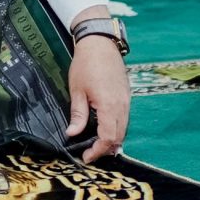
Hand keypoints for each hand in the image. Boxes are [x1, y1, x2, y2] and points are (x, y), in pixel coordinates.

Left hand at [65, 35, 129, 164]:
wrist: (100, 43)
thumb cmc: (86, 64)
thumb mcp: (77, 90)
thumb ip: (78, 114)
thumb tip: (72, 134)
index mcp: (109, 106)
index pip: (107, 138)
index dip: (97, 151)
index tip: (85, 156)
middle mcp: (122, 106)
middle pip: (118, 137)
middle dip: (105, 149)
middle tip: (89, 153)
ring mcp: (127, 101)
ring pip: (123, 129)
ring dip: (112, 140)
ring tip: (96, 144)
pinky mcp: (127, 96)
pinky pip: (124, 119)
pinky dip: (116, 128)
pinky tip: (104, 129)